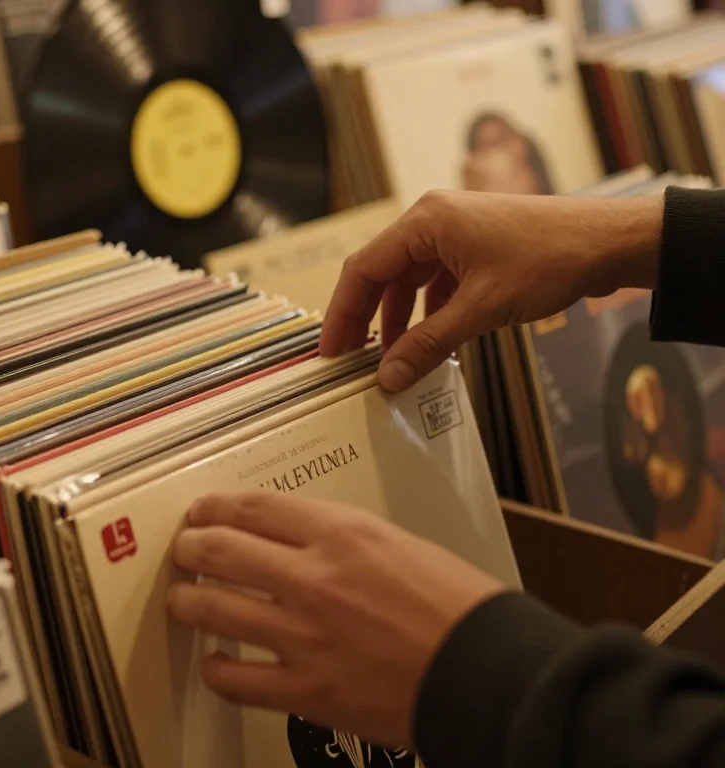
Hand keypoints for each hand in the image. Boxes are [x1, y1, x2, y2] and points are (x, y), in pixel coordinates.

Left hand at [166, 491, 505, 748]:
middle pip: (220, 549)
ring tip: (183, 599)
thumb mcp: (400, 544)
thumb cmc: (458, 608)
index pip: (255, 507)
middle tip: (184, 550)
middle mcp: (314, 579)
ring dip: (188, 600)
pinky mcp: (306, 690)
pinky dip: (217, 668)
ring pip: (214, 608)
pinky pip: (236, 679)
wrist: (487, 673)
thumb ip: (341, 539)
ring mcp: (304, 636)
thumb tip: (296, 542)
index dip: (216, 507)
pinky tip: (216, 662)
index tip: (203, 511)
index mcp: (342, 534)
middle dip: (191, 547)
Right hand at [320, 190, 663, 392]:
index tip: (331, 351)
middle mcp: (433, 220)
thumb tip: (388, 377)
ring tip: (391, 360)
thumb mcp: (481, 308)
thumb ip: (429, 344)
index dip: (342, 313)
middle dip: (366, 319)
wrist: (608, 243)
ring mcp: (454, 234)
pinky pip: (435, 284)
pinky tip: (427, 343)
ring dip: (398, 321)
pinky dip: (427, 314)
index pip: (363, 269)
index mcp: (425, 221)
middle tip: (351, 361)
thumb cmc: (549, 259)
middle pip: (381, 274)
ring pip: (408, 282)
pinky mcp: (474, 249)